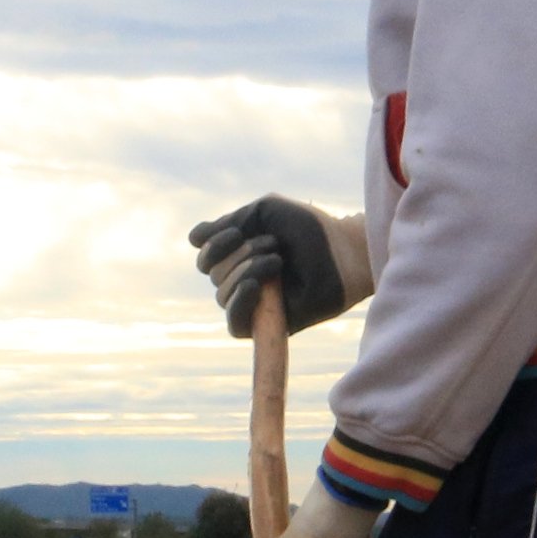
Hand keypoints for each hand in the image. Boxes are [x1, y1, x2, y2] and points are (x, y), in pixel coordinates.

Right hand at [187, 197, 374, 336]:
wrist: (343, 251)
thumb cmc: (309, 229)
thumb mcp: (263, 213)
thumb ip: (227, 223)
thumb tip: (193, 240)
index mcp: (239, 253)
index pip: (204, 256)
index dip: (213, 245)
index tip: (237, 232)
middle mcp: (242, 278)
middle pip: (212, 273)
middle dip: (239, 254)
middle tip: (274, 243)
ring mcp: (254, 302)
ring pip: (222, 295)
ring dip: (246, 271)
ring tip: (277, 259)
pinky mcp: (268, 324)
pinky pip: (235, 325)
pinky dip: (240, 303)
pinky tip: (256, 286)